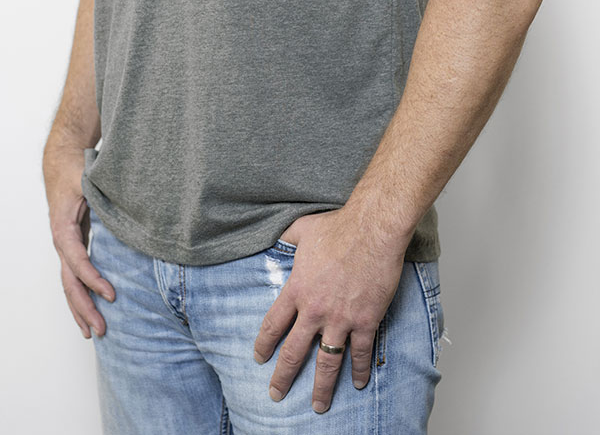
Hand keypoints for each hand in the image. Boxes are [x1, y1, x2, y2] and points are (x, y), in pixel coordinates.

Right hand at [46, 148, 114, 338]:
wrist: (62, 163)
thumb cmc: (77, 170)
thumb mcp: (90, 180)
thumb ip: (106, 195)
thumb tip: (135, 207)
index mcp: (64, 228)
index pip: (76, 260)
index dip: (93, 279)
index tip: (111, 295)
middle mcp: (61, 241)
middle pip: (69, 282)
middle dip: (85, 307)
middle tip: (102, 329)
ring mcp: (65, 246)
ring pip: (69, 285)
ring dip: (81, 309)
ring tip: (95, 332)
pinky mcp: (73, 246)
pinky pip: (74, 276)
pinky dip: (82, 295)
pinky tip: (91, 312)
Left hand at [253, 207, 408, 413]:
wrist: (372, 229)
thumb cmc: (339, 226)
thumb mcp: (302, 229)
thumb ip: (287, 237)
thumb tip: (276, 234)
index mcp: (297, 289)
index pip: (273, 324)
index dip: (264, 344)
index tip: (259, 358)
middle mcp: (315, 310)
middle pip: (294, 352)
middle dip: (283, 377)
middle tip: (276, 394)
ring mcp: (341, 318)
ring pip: (327, 362)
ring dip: (322, 387)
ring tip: (318, 406)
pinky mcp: (366, 320)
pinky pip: (361, 353)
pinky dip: (360, 371)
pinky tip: (358, 383)